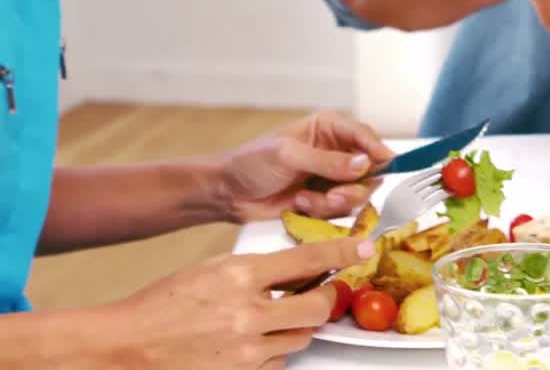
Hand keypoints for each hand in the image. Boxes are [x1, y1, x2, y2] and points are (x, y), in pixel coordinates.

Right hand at [114, 237, 375, 368]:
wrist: (127, 346)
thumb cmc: (164, 304)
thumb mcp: (214, 269)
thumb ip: (259, 269)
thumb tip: (301, 268)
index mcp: (239, 276)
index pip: (307, 260)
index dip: (342, 253)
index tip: (363, 248)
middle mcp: (247, 314)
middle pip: (317, 308)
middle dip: (324, 300)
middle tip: (320, 293)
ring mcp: (244, 350)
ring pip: (301, 339)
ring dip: (296, 328)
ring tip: (272, 319)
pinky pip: (277, 362)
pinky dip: (273, 351)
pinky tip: (252, 341)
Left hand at [217, 113, 395, 223]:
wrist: (227, 194)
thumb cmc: (251, 163)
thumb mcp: (288, 156)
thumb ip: (327, 161)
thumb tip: (364, 163)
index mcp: (328, 129)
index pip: (364, 135)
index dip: (378, 149)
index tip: (387, 163)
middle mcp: (335, 153)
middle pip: (369, 169)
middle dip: (354, 186)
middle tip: (335, 195)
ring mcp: (331, 179)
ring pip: (357, 193)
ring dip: (335, 201)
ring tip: (306, 200)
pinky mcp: (324, 202)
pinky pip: (341, 211)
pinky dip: (321, 211)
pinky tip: (298, 205)